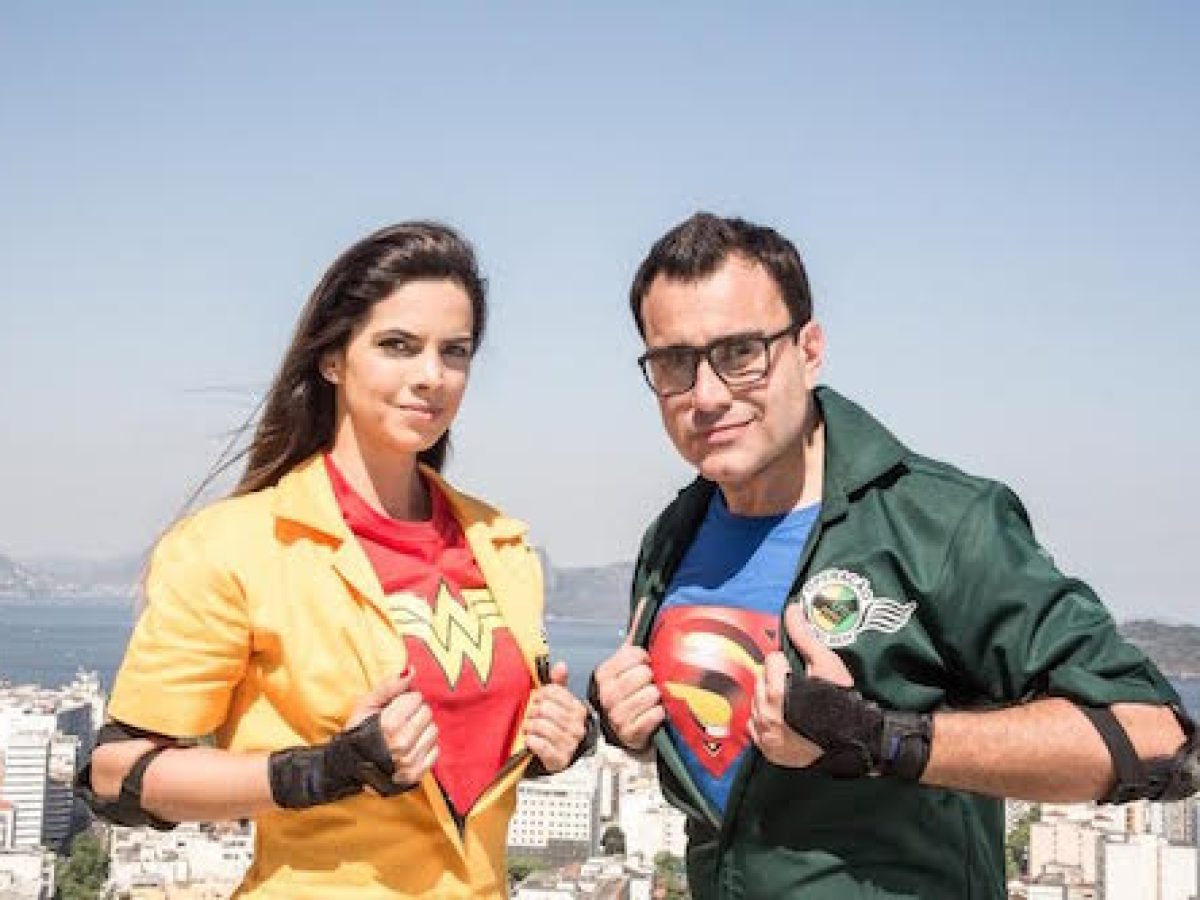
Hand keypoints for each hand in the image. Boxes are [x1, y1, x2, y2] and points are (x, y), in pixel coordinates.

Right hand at [348, 667, 438, 787]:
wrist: (349, 767)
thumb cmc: (359, 732)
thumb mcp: (366, 705)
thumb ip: (389, 686)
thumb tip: (411, 670)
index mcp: (389, 725)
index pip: (416, 698)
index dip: (405, 700)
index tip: (395, 708)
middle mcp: (401, 744)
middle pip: (426, 713)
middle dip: (415, 713)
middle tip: (401, 720)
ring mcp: (409, 761)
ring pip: (433, 731)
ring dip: (422, 729)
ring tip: (406, 734)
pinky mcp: (416, 774)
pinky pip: (435, 751)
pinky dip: (425, 747)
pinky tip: (411, 748)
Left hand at [525, 662, 590, 773]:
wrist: (558, 760)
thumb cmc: (556, 729)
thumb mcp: (559, 706)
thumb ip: (558, 685)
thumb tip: (561, 665)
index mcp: (578, 710)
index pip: (553, 692)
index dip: (540, 695)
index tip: (537, 701)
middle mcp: (577, 727)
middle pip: (545, 708)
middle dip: (532, 712)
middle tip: (530, 717)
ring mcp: (569, 744)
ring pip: (541, 725)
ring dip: (529, 726)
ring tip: (529, 729)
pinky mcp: (559, 760)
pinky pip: (539, 744)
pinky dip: (531, 741)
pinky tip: (530, 740)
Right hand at [591, 601, 664, 750]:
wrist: (624, 733)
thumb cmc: (629, 694)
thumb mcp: (626, 664)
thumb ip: (635, 635)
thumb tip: (645, 602)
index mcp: (604, 673)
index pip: (636, 655)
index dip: (646, 661)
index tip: (643, 669)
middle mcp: (607, 693)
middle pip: (645, 674)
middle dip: (653, 681)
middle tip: (649, 688)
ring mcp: (617, 715)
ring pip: (652, 694)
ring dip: (658, 699)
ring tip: (652, 703)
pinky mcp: (631, 733)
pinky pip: (656, 715)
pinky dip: (660, 715)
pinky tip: (654, 717)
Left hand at [749, 604, 854, 766]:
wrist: (852, 742)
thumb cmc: (841, 701)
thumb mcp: (826, 664)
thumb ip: (804, 636)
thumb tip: (791, 608)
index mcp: (777, 689)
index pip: (771, 660)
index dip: (787, 662)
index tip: (799, 670)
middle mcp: (766, 711)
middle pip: (761, 678)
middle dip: (775, 677)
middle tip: (796, 685)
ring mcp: (764, 732)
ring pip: (756, 700)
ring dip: (768, 697)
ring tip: (790, 701)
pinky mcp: (766, 748)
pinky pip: (753, 725)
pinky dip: (764, 719)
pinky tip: (782, 718)